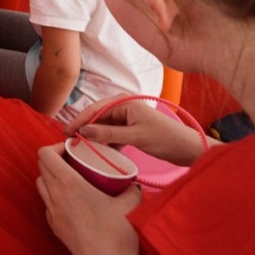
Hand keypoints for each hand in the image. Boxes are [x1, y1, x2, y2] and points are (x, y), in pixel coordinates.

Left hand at [36, 144, 141, 254]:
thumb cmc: (117, 232)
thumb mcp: (129, 204)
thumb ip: (131, 188)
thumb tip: (132, 182)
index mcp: (68, 184)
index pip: (45, 154)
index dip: (56, 147)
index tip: (72, 149)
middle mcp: (55, 195)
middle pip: (41, 167)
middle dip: (54, 159)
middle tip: (73, 161)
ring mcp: (52, 212)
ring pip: (40, 184)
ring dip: (50, 176)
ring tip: (70, 178)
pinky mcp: (54, 226)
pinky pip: (46, 203)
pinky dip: (53, 196)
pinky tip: (70, 200)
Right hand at [66, 97, 208, 166]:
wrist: (188, 149)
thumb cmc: (165, 138)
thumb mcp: (135, 136)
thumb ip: (108, 134)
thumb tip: (83, 131)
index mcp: (124, 102)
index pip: (95, 109)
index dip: (79, 121)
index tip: (66, 133)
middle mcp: (124, 107)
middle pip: (97, 117)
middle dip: (84, 128)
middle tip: (70, 141)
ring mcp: (127, 119)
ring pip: (103, 127)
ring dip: (94, 136)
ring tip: (81, 147)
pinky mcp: (131, 130)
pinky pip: (112, 135)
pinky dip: (105, 142)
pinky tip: (99, 151)